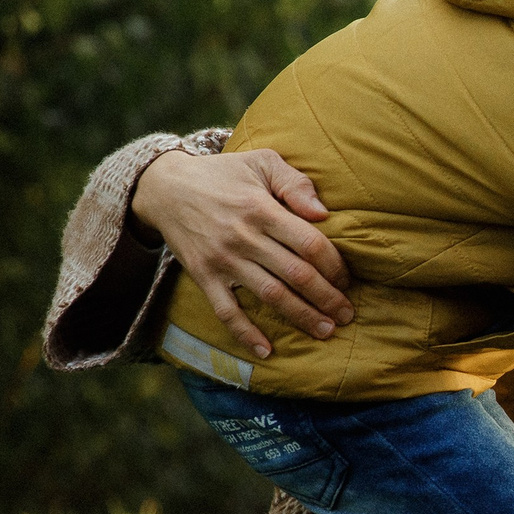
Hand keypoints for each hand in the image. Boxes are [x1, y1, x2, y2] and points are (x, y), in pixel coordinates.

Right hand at [133, 147, 353, 357]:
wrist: (165, 187)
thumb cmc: (223, 174)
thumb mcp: (261, 162)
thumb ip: (295, 182)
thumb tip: (323, 213)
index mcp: (262, 209)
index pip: (310, 244)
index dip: (335, 266)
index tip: (348, 280)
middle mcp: (244, 237)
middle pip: (296, 274)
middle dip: (327, 298)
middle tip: (347, 315)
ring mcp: (223, 260)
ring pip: (271, 295)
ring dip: (301, 317)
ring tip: (326, 330)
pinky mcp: (204, 277)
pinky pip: (226, 311)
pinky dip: (246, 334)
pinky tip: (267, 351)